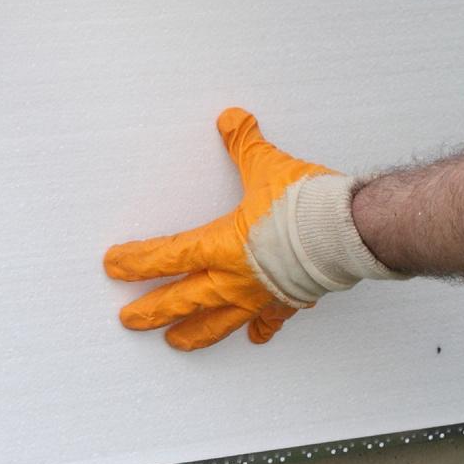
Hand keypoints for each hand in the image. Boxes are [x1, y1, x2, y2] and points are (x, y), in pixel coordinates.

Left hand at [103, 108, 402, 350]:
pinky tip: (255, 338)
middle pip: (182, 300)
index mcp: (222, 245)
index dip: (137, 261)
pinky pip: (270, 321)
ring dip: (193, 333)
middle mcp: (235, 278)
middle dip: (152, 310)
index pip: (168, 255)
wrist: (349, 232)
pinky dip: (261, 329)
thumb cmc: (306, 206)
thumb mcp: (268, 165)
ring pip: (218, 322)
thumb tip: (231, 120)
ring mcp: (261, 295)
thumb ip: (244, 144)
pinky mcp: (289, 301)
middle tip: (129, 320)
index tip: (114, 266)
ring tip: (175, 343)